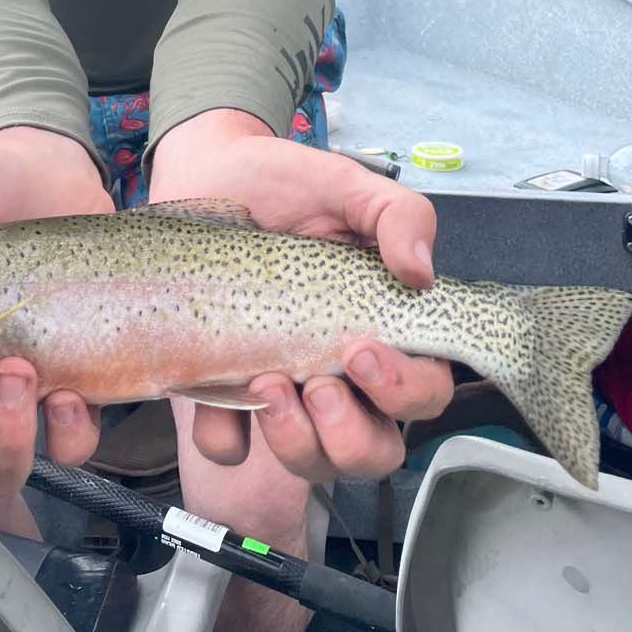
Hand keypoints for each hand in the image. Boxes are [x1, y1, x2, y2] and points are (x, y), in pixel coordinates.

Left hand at [149, 118, 453, 481]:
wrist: (209, 169)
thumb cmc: (286, 183)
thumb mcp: (350, 185)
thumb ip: (399, 215)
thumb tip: (421, 274)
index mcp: (380, 330)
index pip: (422, 392)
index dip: (404, 391)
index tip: (360, 351)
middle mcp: (338, 373)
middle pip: (372, 451)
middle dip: (350, 437)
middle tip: (319, 385)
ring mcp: (283, 388)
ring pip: (309, 462)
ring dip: (293, 440)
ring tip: (267, 381)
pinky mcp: (223, 392)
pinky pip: (229, 445)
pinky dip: (224, 432)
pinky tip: (216, 387)